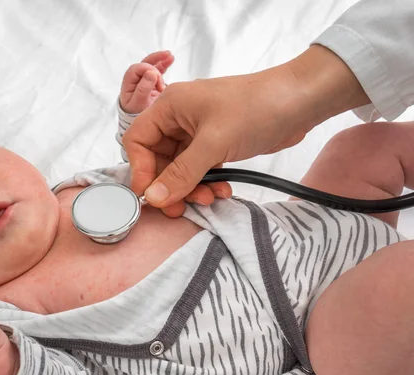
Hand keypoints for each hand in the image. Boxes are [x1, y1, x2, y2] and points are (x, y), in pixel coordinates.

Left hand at [119, 50, 173, 113]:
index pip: (137, 69)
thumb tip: (151, 72)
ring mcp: (144, 80)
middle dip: (156, 59)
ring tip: (170, 56)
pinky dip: (164, 65)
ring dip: (161, 59)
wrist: (139, 124)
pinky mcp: (152, 83)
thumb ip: (143, 89)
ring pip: (151, 65)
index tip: (158, 82)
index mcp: (128, 83)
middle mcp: (135, 80)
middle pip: (144, 64)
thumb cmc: (136, 115)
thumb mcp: (138, 104)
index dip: (148, 70)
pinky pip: (157, 71)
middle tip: (167, 57)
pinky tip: (171, 59)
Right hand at [122, 45, 369, 215]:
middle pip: (157, 159)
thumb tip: (153, 198)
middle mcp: (178, 118)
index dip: (140, 170)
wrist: (301, 101)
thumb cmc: (256, 109)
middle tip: (179, 208)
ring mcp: (197, 132)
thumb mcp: (214, 142)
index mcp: (170, 107)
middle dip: (169, 185)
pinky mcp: (215, 144)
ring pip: (179, 168)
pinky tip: (222, 191)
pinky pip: (199, 169)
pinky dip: (207, 183)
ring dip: (190, 188)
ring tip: (209, 199)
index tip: (151, 196)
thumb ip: (182, 173)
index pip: (137, 140)